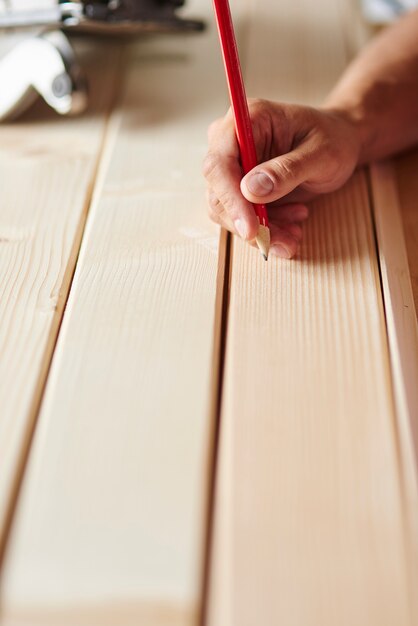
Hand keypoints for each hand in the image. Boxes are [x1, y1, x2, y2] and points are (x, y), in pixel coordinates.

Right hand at [203, 99, 361, 257]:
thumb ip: (287, 170)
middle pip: (218, 192)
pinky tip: (292, 225)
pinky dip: (265, 230)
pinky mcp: (240, 189)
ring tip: (294, 234)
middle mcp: (231, 141)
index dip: (230, 198)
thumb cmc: (333, 139)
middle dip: (248, 223)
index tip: (251, 228)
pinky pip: (241, 218)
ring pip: (227, 212)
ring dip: (260, 231)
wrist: (340, 144)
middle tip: (283, 241)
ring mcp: (233, 167)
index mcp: (248, 119)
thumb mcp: (321, 153)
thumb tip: (251, 190)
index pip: (220, 162)